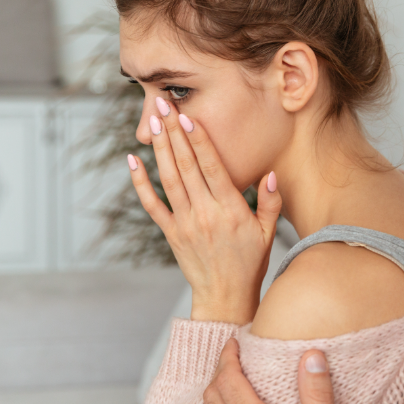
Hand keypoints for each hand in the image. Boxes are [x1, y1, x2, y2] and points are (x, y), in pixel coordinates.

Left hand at [128, 96, 280, 323]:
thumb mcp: (268, 233)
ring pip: (168, 179)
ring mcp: (185, 223)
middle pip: (186, 166)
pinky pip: (152, 204)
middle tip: (163, 106)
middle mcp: (205, 213)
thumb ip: (270, 202)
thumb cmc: (251, 262)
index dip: (199, 141)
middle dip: (174, 134)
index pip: (212, 168)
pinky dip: (140, 183)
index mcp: (231, 210)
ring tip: (153, 123)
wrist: (225, 297)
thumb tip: (270, 174)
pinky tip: (133, 161)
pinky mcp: (171, 233)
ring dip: (159, 149)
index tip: (188, 117)